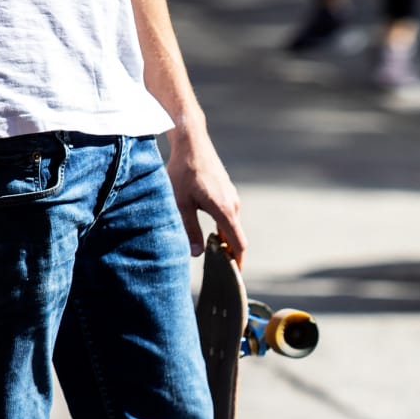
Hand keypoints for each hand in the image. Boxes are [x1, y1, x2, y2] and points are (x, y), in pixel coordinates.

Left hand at [164, 125, 246, 261]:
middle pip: (236, 236)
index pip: (238, 243)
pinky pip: (229, 215)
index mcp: (224, 210)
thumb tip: (196, 254)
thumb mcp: (180, 203)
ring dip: (225, 240)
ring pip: (231, 225)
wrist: (192, 142)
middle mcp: (233, 204)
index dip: (238, 262)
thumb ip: (189, 229)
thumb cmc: (184, 171)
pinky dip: (223, 228)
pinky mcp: (227, 191)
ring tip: (214, 254)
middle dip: (230, 254)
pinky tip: (210, 233)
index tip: (235, 277)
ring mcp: (231, 197)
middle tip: (220, 270)